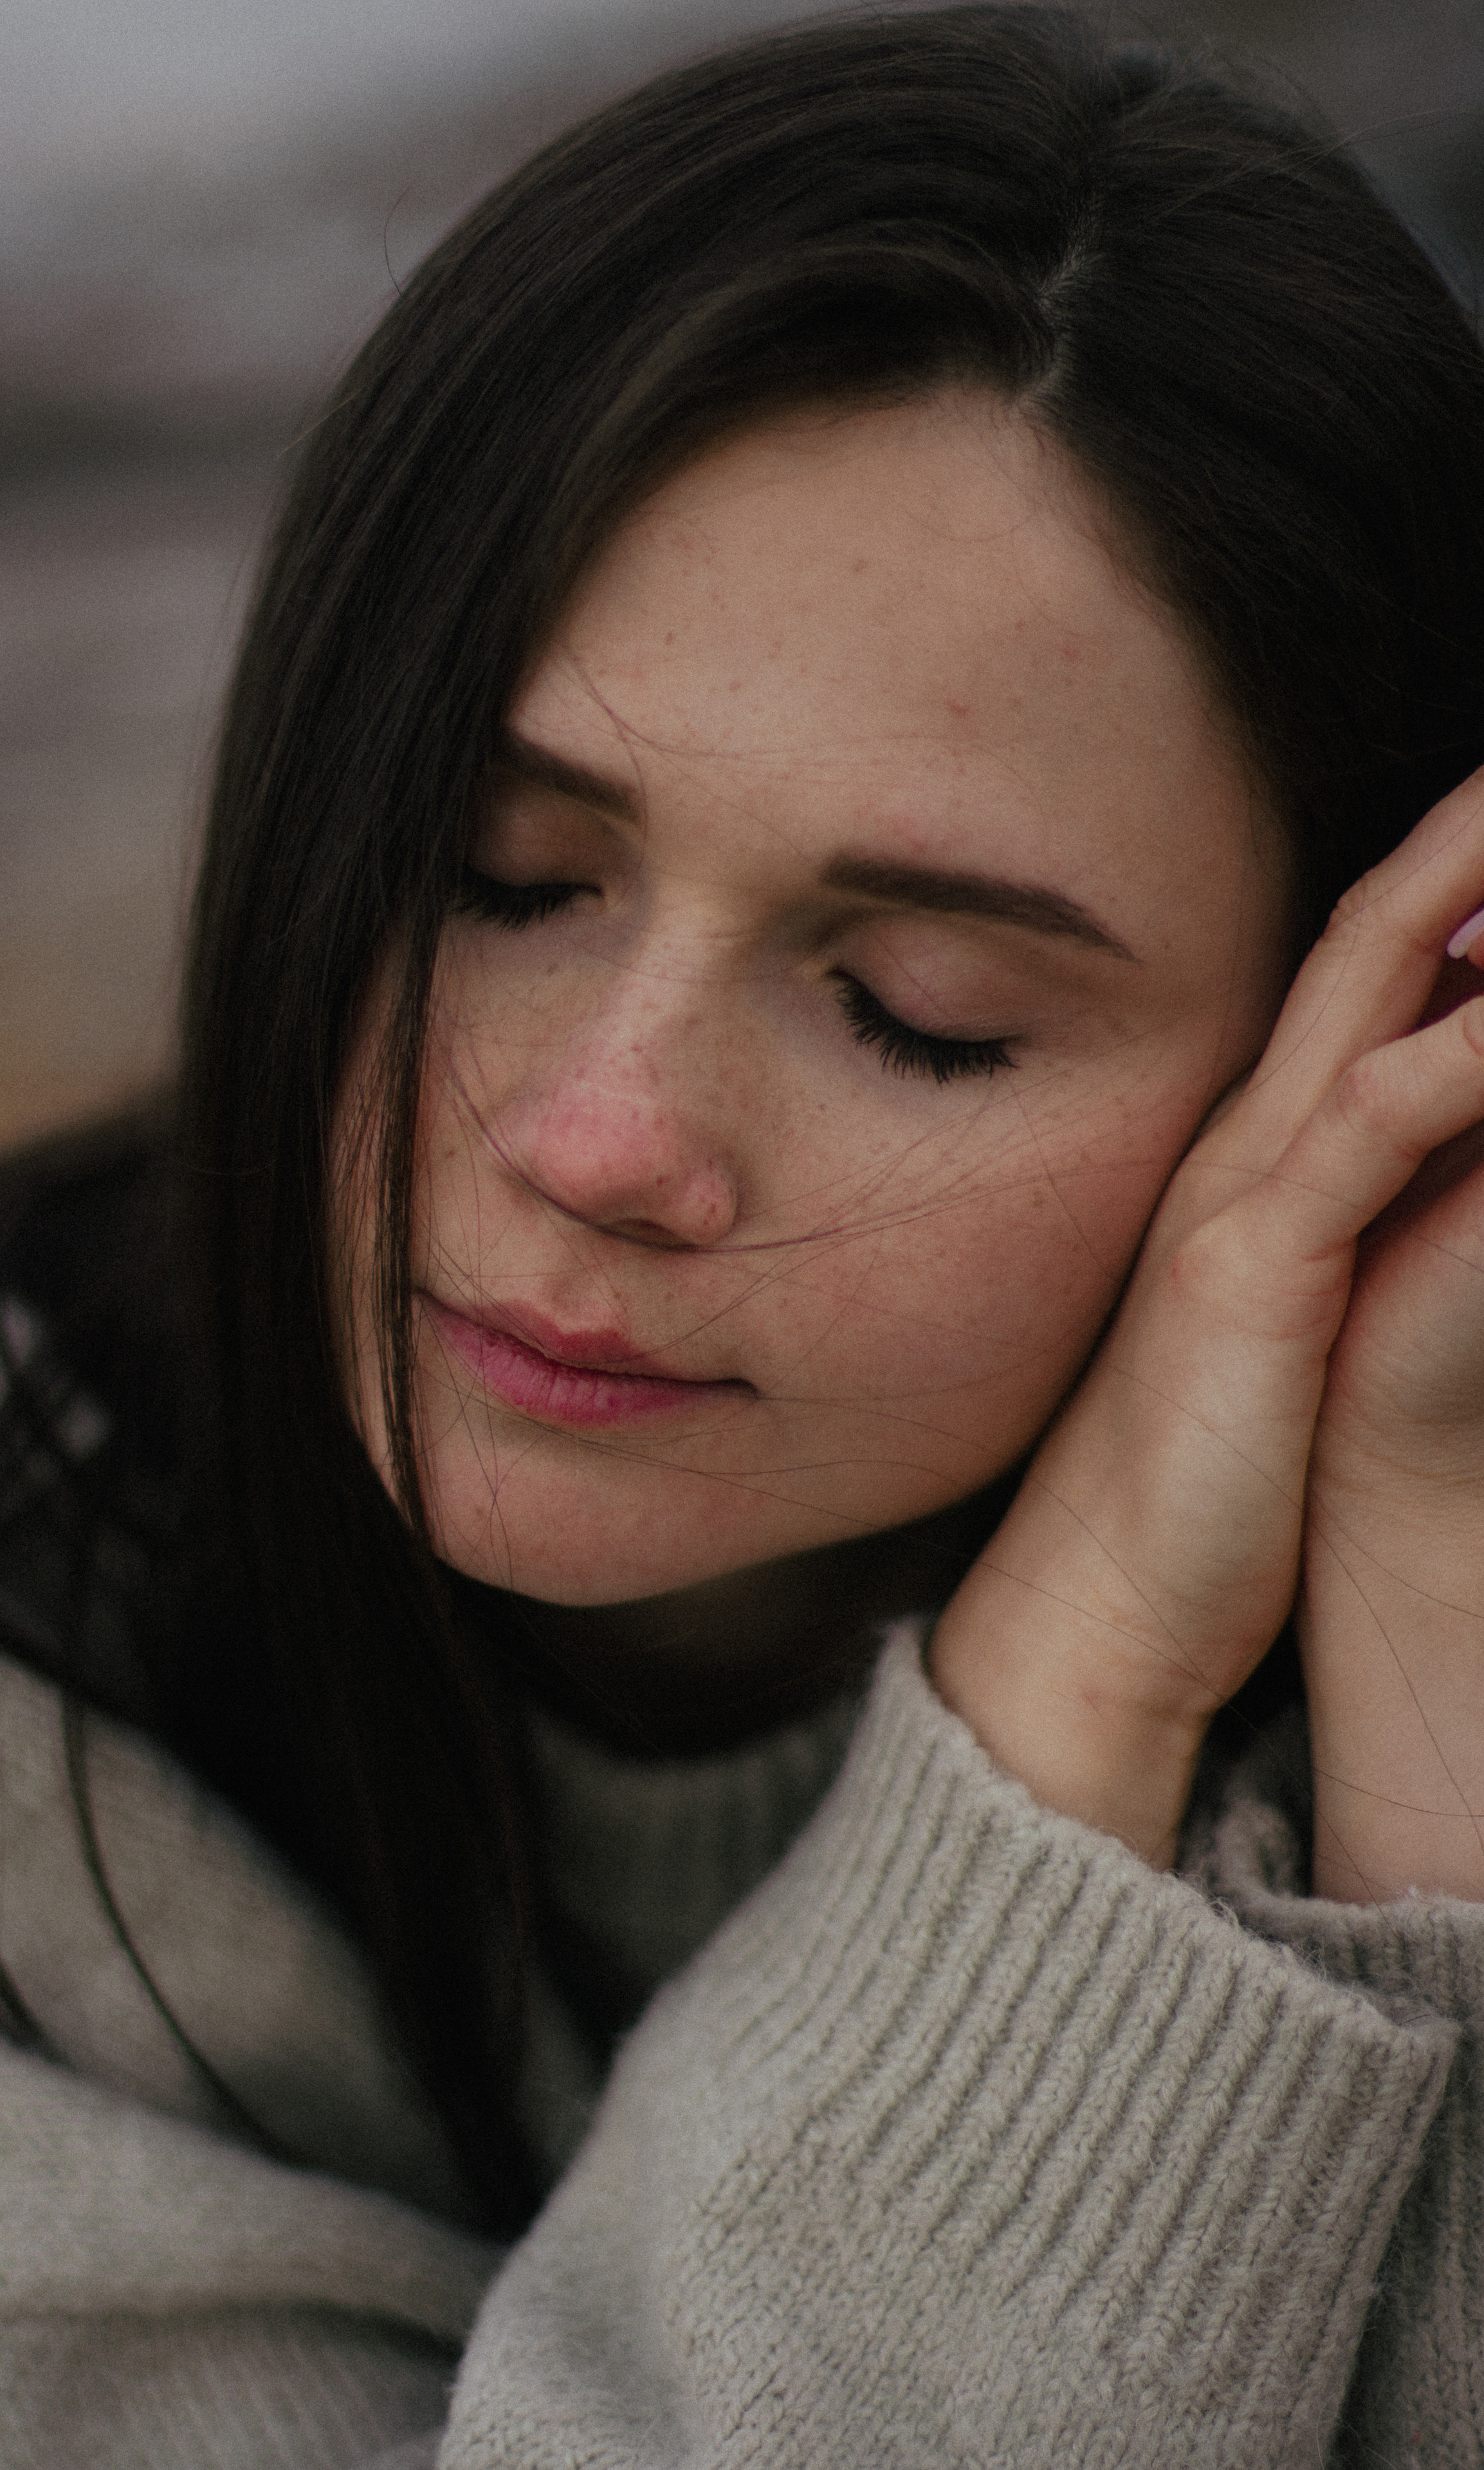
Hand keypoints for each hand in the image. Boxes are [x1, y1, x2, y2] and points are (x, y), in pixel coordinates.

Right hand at [930, 767, 1483, 1873]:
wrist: (1096, 1606)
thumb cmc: (1201, 1485)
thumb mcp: (1285, 1328)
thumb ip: (1336, 1237)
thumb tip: (1415, 1180)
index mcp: (1261, 1158)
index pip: (1366, 976)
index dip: (1448, 878)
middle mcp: (1248, 1148)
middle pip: (1374, 940)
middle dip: (1465, 836)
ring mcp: (1242, 1200)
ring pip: (1378, 999)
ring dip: (1472, 898)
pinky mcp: (1252, 1273)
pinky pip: (1369, 1131)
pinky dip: (1455, 1058)